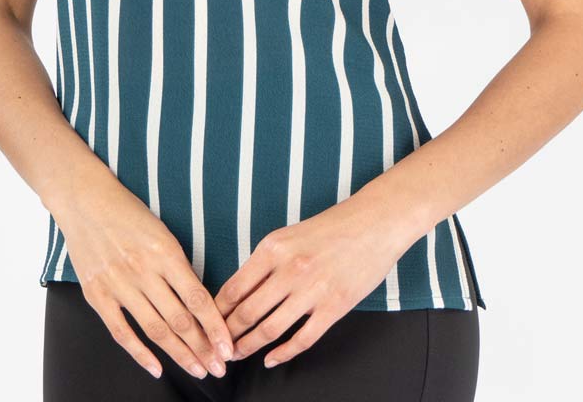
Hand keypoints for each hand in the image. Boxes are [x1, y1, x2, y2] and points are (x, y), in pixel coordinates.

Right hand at [52, 165, 234, 380]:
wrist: (85, 200)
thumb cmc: (128, 212)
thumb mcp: (162, 231)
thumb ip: (178, 265)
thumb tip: (199, 301)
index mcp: (165, 251)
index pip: (197, 297)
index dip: (215, 327)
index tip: (228, 346)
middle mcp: (143, 270)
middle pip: (179, 319)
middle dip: (203, 348)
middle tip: (219, 367)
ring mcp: (119, 284)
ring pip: (155, 329)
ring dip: (179, 354)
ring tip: (197, 370)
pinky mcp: (97, 294)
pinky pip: (121, 332)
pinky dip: (140, 353)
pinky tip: (157, 367)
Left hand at [212, 192, 410, 367]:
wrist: (374, 223)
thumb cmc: (332, 227)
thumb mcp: (289, 234)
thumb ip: (266, 261)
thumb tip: (240, 291)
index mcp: (274, 247)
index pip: (235, 287)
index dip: (217, 311)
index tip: (208, 323)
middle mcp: (290, 268)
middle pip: (247, 312)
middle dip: (228, 334)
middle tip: (218, 346)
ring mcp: (312, 290)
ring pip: (270, 328)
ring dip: (249, 346)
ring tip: (238, 355)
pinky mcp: (334, 306)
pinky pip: (302, 339)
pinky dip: (283, 353)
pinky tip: (272, 359)